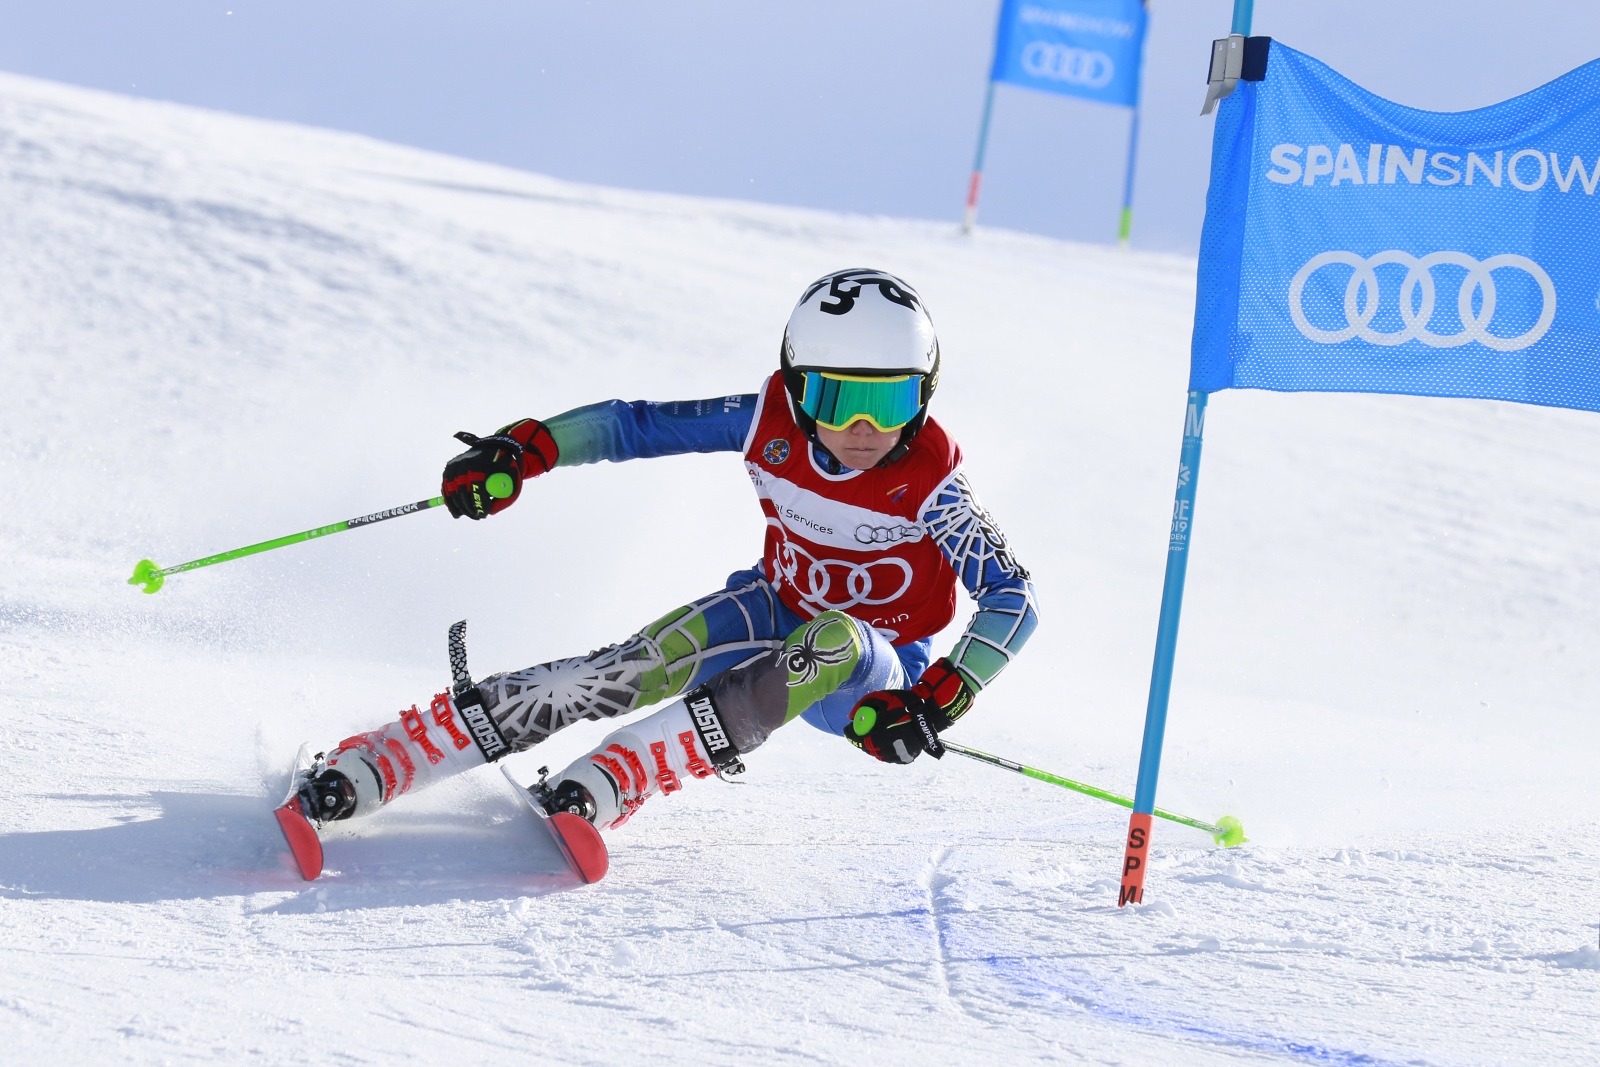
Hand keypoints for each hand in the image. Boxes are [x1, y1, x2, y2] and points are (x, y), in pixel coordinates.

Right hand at [441, 418, 557, 518]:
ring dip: (459, 507)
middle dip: (470, 508)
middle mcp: (467, 462)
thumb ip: (504, 498)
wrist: (496, 447)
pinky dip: (450, 501)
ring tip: (469, 515)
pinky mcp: (450, 467)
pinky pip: (446, 487)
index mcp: (483, 463)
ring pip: (453, 490)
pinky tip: (456, 512)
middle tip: (478, 516)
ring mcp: (456, 464)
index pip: (478, 487)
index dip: (480, 503)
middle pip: (463, 490)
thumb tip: (490, 513)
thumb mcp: (513, 481)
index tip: (485, 514)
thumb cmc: (506, 467)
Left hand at [845, 658, 975, 763]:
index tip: (848, 731)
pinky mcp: (907, 757)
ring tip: (873, 737)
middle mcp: (889, 745)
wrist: (928, 711)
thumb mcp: (881, 697)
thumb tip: (851, 717)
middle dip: (861, 742)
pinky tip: (887, 742)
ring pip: (879, 754)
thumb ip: (863, 705)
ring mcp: (899, 753)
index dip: (851, 735)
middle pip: (868, 748)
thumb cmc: (902, 702)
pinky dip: (887, 751)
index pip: (859, 738)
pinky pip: (891, 757)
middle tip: (859, 735)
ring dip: (873, 747)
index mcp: (881, 731)